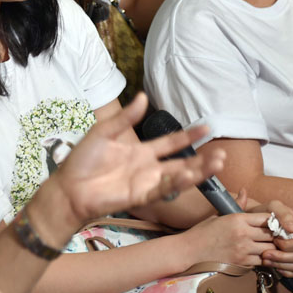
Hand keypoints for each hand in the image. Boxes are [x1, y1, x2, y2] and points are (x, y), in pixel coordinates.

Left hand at [49, 93, 224, 225]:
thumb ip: (126, 118)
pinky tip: (190, 176)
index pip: (171, 142)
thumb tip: (142, 96)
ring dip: (197, 172)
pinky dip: (177, 184)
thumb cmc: (82, 160)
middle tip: (223, 154)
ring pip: (178, 178)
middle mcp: (148, 168)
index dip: (189, 135)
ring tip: (217, 164)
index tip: (208, 126)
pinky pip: (162, 190)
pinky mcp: (139, 197)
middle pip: (182, 162)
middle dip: (202, 159)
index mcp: (141, 152)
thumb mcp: (104, 132)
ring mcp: (145, 183)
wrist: (68, 187)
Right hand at [182, 209, 278, 267]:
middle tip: (277, 237)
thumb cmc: (203, 232)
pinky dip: (264, 259)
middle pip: (272, 234)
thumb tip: (245, 191)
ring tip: (272, 247)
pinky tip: (262, 256)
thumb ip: (237, 205)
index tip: (273, 223)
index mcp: (238, 219)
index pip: (267, 218)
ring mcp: (243, 249)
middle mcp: (243, 233)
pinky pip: (262, 261)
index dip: (274, 221)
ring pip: (270, 249)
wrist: (190, 250)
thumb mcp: (220, 215)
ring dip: (272, 248)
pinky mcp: (242, 262)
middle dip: (276, 235)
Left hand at [246, 198, 292, 277]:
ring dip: (280, 265)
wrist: (257, 219)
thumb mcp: (274, 206)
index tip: (273, 240)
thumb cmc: (266, 211)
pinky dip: (284, 271)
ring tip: (265, 260)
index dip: (287, 246)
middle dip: (281, 257)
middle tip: (265, 254)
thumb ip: (283, 214)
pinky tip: (273, 266)